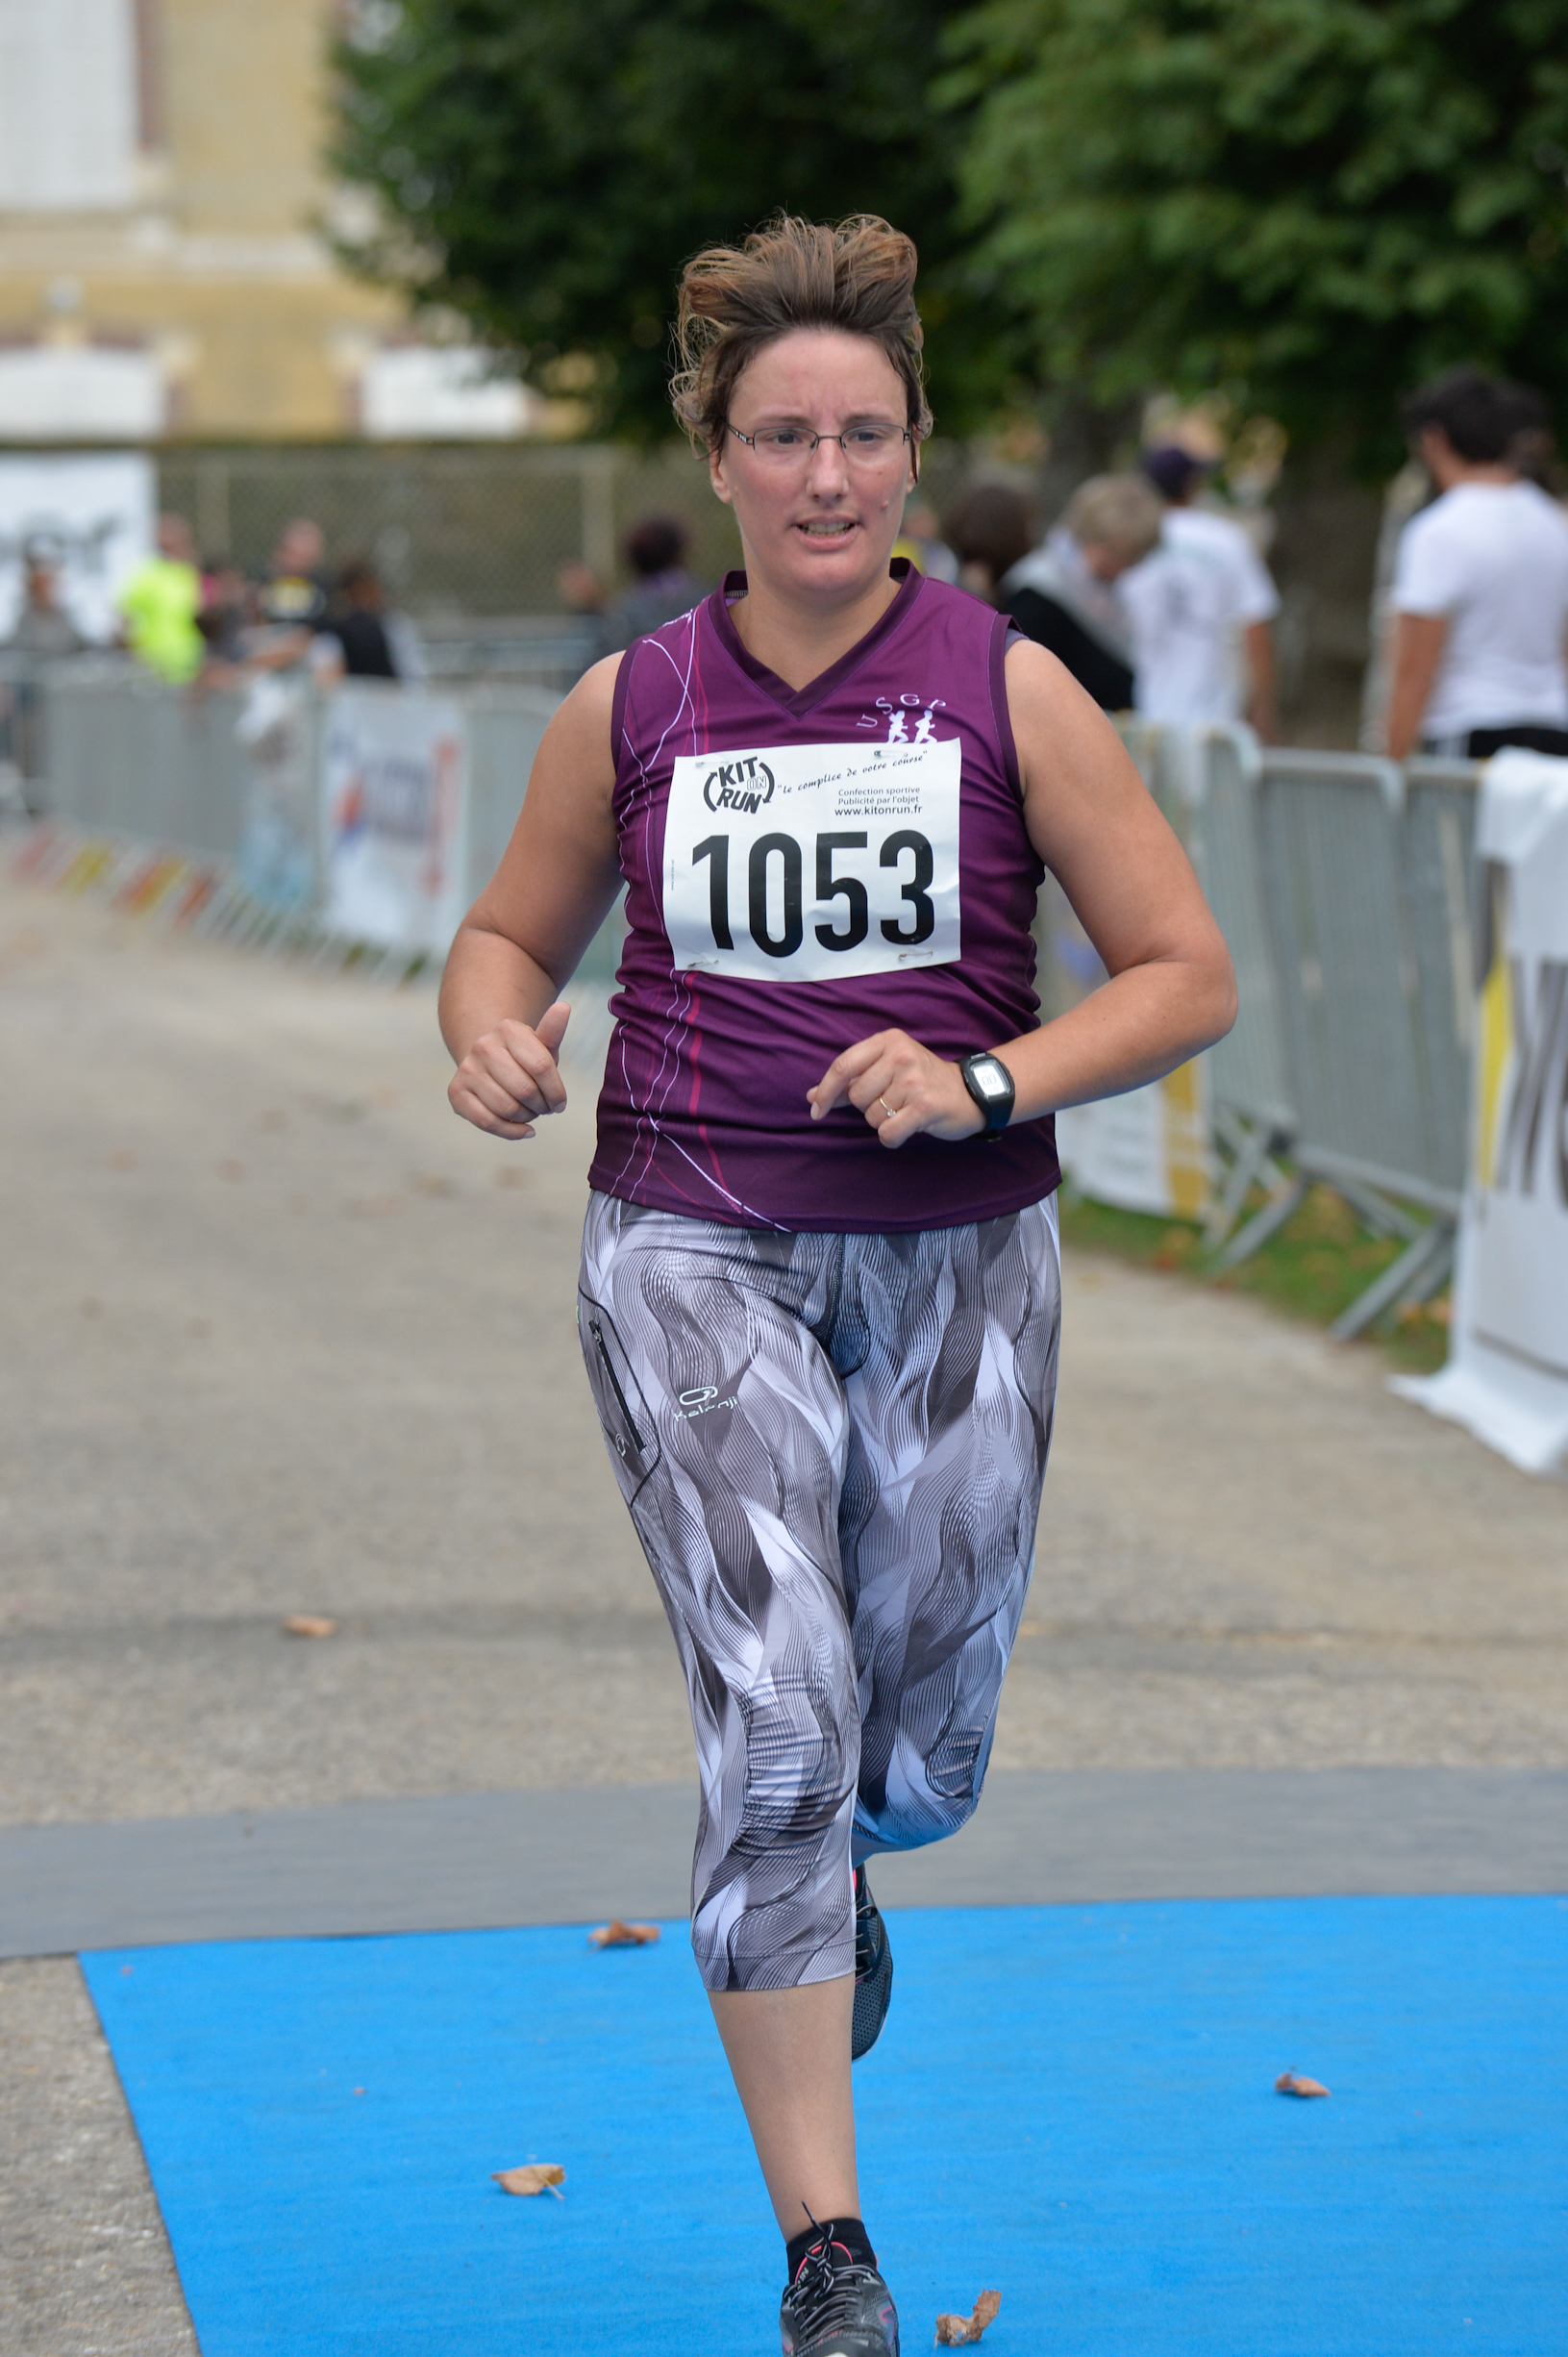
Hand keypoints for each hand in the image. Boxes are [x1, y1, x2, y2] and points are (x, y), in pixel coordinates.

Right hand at [448, 1001, 571, 1138]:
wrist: (488, 1062)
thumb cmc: (522, 1058)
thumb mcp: (541, 1046)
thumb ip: (553, 1032)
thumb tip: (564, 1008)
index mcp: (508, 1029)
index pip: (541, 1067)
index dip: (556, 1091)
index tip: (560, 1103)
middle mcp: (483, 1046)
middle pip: (525, 1090)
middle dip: (541, 1106)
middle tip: (545, 1108)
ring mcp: (467, 1069)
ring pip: (507, 1108)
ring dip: (527, 1117)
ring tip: (531, 1113)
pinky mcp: (456, 1092)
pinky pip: (487, 1122)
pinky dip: (511, 1131)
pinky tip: (525, 1130)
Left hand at [808, 1028, 985, 1148]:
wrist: (969, 1093)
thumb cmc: (922, 1082)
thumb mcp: (886, 1070)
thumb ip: (849, 1082)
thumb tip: (812, 1097)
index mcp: (888, 1041)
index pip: (843, 1066)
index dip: (825, 1091)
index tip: (816, 1110)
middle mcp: (901, 1056)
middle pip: (855, 1096)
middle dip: (867, 1107)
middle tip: (892, 1102)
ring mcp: (914, 1080)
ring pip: (871, 1116)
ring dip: (883, 1121)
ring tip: (906, 1110)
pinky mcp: (925, 1106)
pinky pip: (887, 1132)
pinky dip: (892, 1137)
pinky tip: (907, 1127)